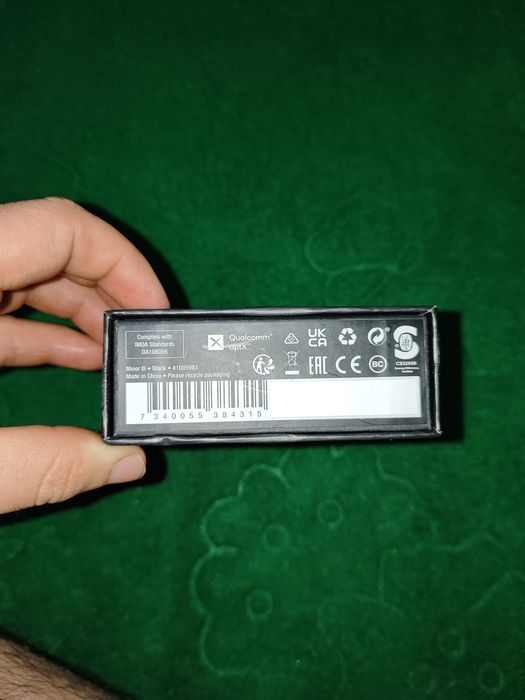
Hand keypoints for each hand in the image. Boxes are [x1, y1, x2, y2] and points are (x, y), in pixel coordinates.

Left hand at [0, 197, 169, 513]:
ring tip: (120, 356)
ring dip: (78, 312)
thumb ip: (39, 467)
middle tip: (149, 342)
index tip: (159, 314)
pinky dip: (41, 329)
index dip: (124, 264)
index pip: (60, 229)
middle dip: (110, 294)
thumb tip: (131, 463)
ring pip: (25, 274)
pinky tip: (76, 359)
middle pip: (50, 249)